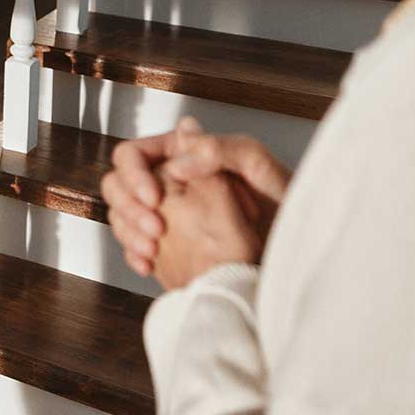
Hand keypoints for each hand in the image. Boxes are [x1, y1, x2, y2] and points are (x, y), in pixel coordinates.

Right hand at [102, 119, 290, 277]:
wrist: (297, 245)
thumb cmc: (284, 198)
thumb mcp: (256, 163)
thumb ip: (217, 149)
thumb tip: (175, 161)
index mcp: (181, 152)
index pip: (133, 154)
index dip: (134, 174)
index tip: (155, 199)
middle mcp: (167, 178)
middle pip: (117, 183)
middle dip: (128, 207)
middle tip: (156, 232)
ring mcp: (164, 210)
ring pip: (120, 214)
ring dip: (127, 232)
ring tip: (153, 251)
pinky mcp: (166, 240)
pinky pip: (132, 243)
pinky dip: (133, 254)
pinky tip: (149, 265)